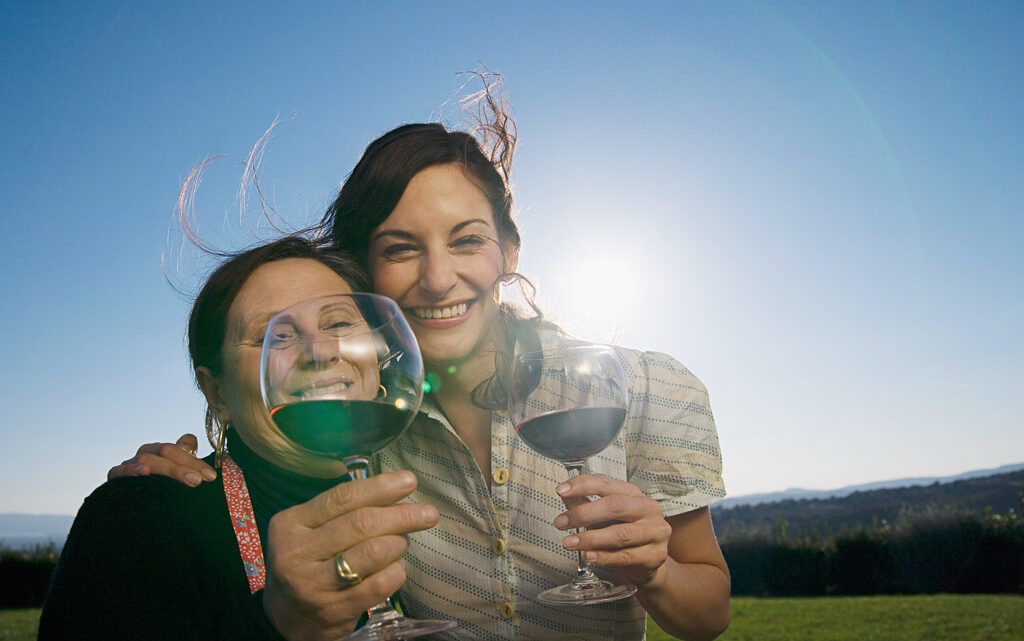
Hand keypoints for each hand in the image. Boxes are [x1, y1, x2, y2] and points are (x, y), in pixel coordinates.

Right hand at [106, 434, 217, 486]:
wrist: (135, 516)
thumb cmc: (163, 494)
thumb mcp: (179, 480)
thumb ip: (187, 460)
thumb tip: (193, 441)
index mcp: (164, 451)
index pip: (182, 447)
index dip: (196, 460)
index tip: (211, 477)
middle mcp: (148, 453)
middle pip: (167, 451)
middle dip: (187, 465)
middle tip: (201, 481)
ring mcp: (131, 463)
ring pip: (148, 459)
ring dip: (169, 469)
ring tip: (186, 480)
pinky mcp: (115, 477)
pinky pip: (118, 471)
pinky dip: (131, 470)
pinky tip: (144, 472)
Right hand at [262, 470, 438, 640]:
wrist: (290, 617)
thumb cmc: (309, 561)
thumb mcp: (310, 530)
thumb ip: (343, 510)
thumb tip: (396, 489)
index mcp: (291, 524)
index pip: (342, 498)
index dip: (380, 487)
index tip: (409, 481)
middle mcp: (297, 553)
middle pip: (361, 524)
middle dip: (401, 515)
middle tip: (427, 513)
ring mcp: (315, 584)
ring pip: (374, 552)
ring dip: (398, 543)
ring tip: (403, 542)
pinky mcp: (335, 610)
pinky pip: (380, 582)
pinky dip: (397, 570)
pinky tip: (396, 567)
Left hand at [553, 473, 671, 587]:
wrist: (647, 563)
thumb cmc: (624, 533)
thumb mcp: (606, 516)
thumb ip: (585, 505)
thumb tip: (564, 494)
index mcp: (633, 493)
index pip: (605, 483)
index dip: (582, 485)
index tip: (560, 490)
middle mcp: (647, 508)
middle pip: (615, 506)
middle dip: (584, 514)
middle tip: (561, 523)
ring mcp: (655, 532)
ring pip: (620, 534)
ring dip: (590, 539)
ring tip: (569, 543)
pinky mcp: (656, 555)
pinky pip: (626, 556)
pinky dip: (604, 557)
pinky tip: (589, 556)